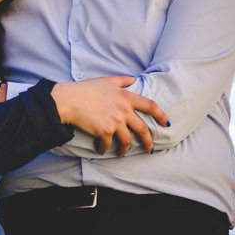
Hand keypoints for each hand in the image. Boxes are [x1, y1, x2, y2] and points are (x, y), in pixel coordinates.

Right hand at [52, 76, 169, 156]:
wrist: (68, 100)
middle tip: (150, 149)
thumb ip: (121, 80)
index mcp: (126, 97)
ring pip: (128, 141)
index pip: (150, 106)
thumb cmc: (85, 89)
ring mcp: (115, 121)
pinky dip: (104, 149)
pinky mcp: (104, 131)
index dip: (160, 115)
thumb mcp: (106, 81)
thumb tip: (133, 80)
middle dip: (148, 141)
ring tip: (121, 154)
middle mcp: (124, 110)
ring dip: (125, 150)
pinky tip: (101, 150)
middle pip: (143, 129)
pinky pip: (108, 144)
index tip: (166, 123)